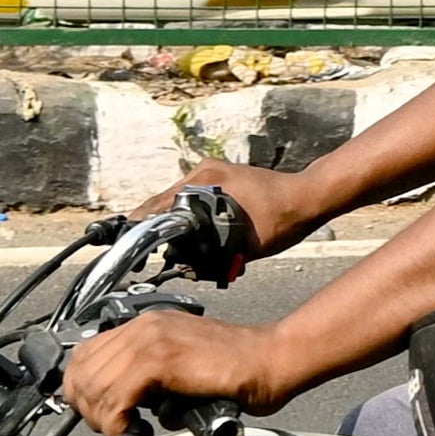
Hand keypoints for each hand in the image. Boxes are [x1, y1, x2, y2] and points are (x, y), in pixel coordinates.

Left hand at [63, 306, 304, 435]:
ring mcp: (150, 339)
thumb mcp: (181, 373)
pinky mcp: (161, 359)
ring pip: (94, 385)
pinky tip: (135, 432)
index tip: (100, 416)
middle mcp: (142, 326)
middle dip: (89, 410)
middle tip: (113, 429)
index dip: (83, 391)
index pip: (85, 354)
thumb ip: (151, 383)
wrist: (271, 361)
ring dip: (103, 419)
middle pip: (81, 370)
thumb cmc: (238, 373)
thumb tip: (127, 412)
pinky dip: (117, 423)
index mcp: (145, 326)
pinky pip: (116, 397)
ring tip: (127, 432)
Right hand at [132, 160, 327, 264]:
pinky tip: (182, 231)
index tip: (125, 237)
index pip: (160, 204)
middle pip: (164, 201)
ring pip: (177, 199)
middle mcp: (204, 173)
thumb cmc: (283, 218)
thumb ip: (213, 250)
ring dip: (168, 218)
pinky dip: (184, 213)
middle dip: (151, 223)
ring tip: (157, 242)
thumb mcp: (244, 243)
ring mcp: (212, 173)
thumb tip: (187, 262)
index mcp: (205, 181)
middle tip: (139, 247)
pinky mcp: (222, 178)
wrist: (309, 197)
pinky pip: (192, 197)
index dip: (141, 223)